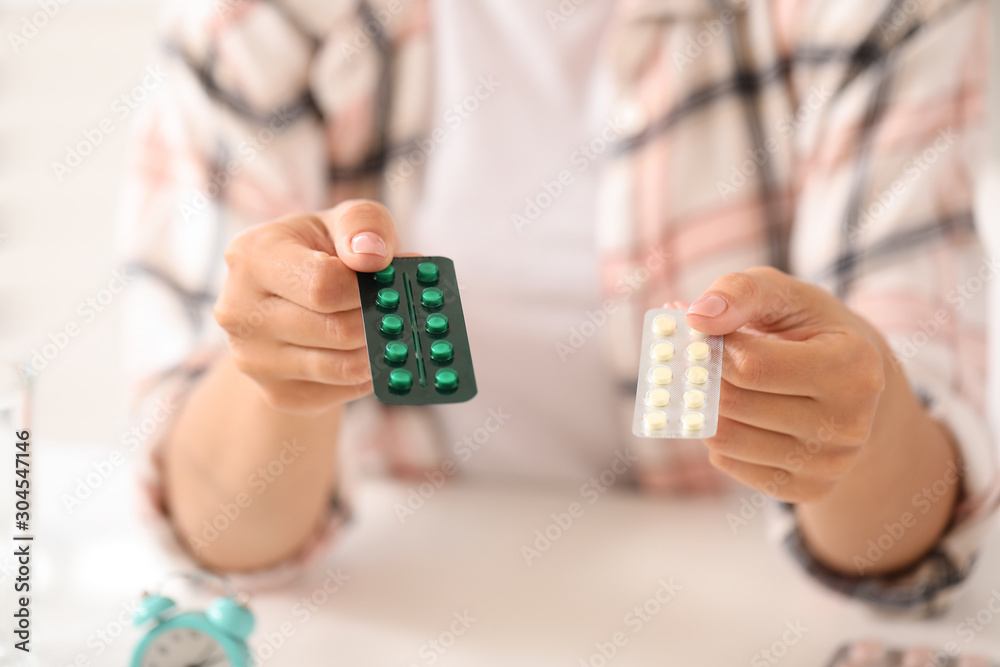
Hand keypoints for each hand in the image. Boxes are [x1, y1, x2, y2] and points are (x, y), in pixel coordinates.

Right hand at [214, 200, 398, 414]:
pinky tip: (373, 354)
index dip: (368, 288)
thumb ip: (363, 225)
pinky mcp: (276, 393)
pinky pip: (341, 391)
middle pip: (336, 330)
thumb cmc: (322, 253)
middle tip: (406, 312)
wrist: (289, 303)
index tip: (391, 283)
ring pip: (342, 366)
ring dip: (380, 350)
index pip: (323, 285)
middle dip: (379, 321)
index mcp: (252, 258)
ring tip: (397, 331)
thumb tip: (374, 256)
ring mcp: (253, 359)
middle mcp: (240, 311)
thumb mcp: (343, 222)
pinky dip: (369, 374)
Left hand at [683, 266, 888, 502]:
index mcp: (854, 366)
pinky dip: (719, 436)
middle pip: (733, 403)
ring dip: (706, 408)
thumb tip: (696, 315)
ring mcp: (832, 464)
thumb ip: (739, 292)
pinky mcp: (810, 489)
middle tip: (693, 359)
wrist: (851, 384)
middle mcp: (850, 423)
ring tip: (719, 384)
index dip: (711, 347)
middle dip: (703, 376)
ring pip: (724, 438)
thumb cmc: (807, 330)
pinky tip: (740, 415)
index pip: (751, 366)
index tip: (698, 332)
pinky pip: (729, 464)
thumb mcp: (781, 295)